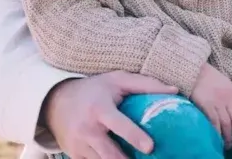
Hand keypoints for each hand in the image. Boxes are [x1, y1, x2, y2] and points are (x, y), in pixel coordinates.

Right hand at [42, 71, 178, 158]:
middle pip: (109, 154)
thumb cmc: (95, 89)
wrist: (56, 101)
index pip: (119, 125)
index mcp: (100, 109)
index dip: (134, 136)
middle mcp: (87, 129)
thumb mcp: (118, 80)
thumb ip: (146, 84)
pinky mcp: (74, 155)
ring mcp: (79, 145)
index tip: (150, 147)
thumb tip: (175, 91)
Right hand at [190, 63, 231, 148]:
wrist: (193, 70)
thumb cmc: (207, 77)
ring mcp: (217, 101)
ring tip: (229, 145)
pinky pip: (214, 122)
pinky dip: (217, 133)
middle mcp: (227, 96)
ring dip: (229, 137)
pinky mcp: (206, 105)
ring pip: (227, 123)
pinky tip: (218, 139)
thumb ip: (230, 94)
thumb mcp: (224, 82)